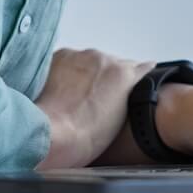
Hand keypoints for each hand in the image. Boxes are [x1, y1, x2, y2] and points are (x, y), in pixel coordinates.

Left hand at [33, 48, 153, 168]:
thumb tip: (124, 93)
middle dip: (108, 77)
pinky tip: (64, 90)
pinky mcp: (59, 56)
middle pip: (113, 64)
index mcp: (123, 74)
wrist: (51, 132)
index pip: (140, 68)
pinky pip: (70, 61)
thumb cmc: (84, 137)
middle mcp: (103, 58)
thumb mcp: (118, 121)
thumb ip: (126, 99)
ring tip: (78, 97)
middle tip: (99, 99)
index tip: (135, 80)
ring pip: (90, 61)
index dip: (136, 78)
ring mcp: (80, 55)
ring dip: (88, 73)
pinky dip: (69, 72)